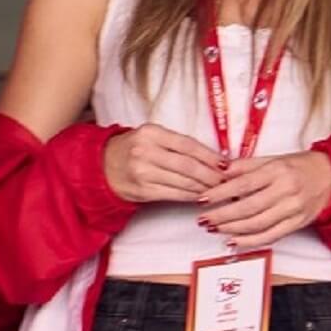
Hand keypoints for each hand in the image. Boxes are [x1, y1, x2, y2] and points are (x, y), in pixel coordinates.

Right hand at [103, 123, 227, 202]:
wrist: (103, 166)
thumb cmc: (133, 149)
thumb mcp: (151, 137)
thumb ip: (177, 144)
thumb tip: (213, 158)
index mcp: (151, 133)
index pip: (187, 145)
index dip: (210, 156)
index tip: (226, 164)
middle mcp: (146, 151)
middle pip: (188, 166)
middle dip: (211, 175)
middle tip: (227, 181)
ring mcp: (143, 172)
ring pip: (183, 182)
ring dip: (205, 188)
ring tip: (219, 190)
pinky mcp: (143, 190)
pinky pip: (174, 195)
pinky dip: (191, 196)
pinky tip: (201, 196)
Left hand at [197, 150, 330, 250]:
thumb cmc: (299, 166)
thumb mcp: (272, 159)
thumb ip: (246, 166)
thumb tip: (220, 170)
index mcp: (277, 171)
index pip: (243, 184)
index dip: (221, 193)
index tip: (203, 198)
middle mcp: (285, 191)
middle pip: (248, 207)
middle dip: (222, 215)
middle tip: (204, 219)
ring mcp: (293, 210)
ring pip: (258, 224)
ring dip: (233, 229)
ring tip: (214, 229)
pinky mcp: (298, 224)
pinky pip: (272, 236)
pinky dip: (251, 241)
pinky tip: (235, 241)